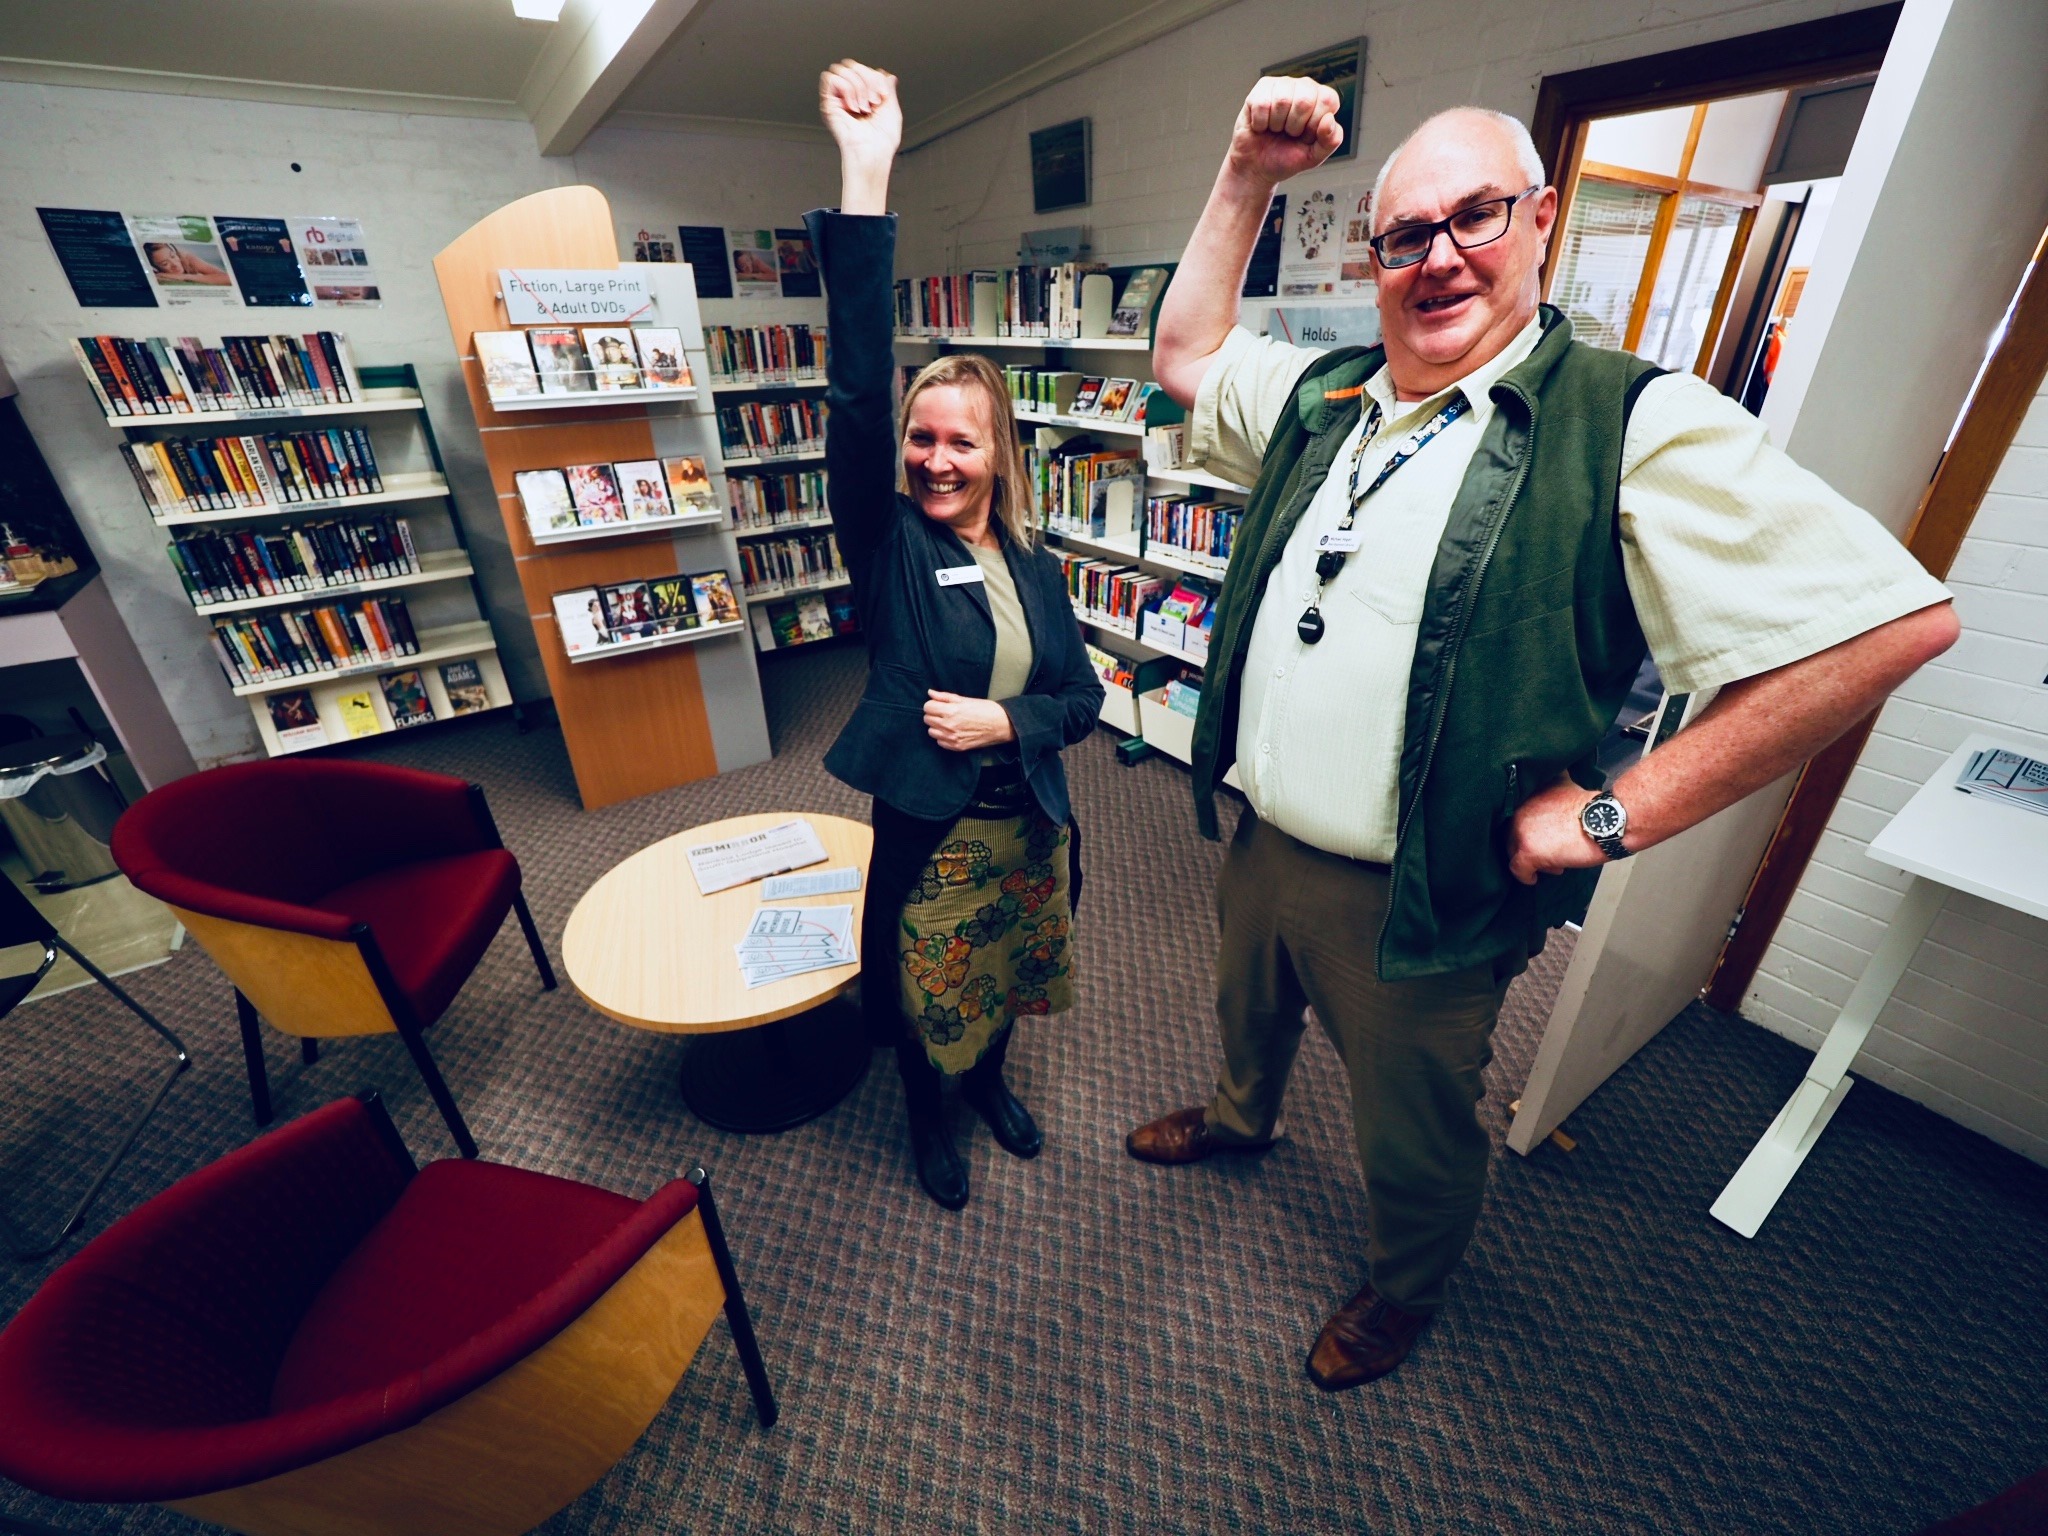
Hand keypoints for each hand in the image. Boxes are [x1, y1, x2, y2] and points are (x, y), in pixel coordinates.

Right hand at [819, 60, 901, 164]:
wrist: (873, 154)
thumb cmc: (882, 142)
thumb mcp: (892, 109)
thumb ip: (888, 89)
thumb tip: (886, 74)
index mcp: (863, 96)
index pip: (864, 69)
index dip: (876, 77)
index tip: (884, 97)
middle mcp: (849, 97)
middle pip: (853, 65)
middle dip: (868, 79)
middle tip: (874, 102)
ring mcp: (838, 100)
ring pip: (842, 70)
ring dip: (858, 87)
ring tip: (863, 108)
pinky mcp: (829, 105)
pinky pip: (831, 79)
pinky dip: (846, 89)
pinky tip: (853, 107)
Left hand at [924, 691, 1014, 752]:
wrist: (1001, 725)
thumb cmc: (985, 709)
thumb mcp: (965, 699)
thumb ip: (945, 697)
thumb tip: (930, 693)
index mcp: (951, 711)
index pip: (927, 707)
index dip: (932, 704)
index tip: (938, 705)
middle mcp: (949, 726)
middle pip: (927, 719)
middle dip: (934, 714)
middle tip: (944, 713)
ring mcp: (952, 738)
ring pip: (931, 732)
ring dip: (937, 726)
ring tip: (948, 722)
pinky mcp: (957, 747)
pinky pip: (940, 742)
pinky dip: (943, 737)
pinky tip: (952, 731)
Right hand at [1226, 76, 1344, 185]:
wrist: (1258, 165)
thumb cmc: (1286, 157)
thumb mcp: (1314, 156)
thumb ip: (1330, 141)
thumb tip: (1329, 119)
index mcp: (1323, 100)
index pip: (1327, 100)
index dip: (1314, 124)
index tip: (1306, 135)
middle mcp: (1305, 87)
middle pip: (1305, 100)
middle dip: (1294, 126)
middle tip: (1289, 133)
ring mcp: (1283, 85)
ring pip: (1282, 101)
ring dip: (1277, 124)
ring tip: (1276, 128)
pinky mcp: (1261, 87)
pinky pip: (1262, 104)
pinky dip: (1261, 123)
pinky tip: (1263, 124)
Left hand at [1505, 774, 1607, 885]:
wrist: (1605, 822)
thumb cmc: (1594, 811)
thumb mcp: (1566, 790)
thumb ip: (1551, 796)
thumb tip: (1552, 809)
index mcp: (1531, 793)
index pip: (1519, 815)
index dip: (1532, 829)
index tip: (1543, 836)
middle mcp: (1520, 810)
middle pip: (1514, 833)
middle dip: (1532, 844)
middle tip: (1549, 852)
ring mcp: (1521, 831)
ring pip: (1515, 850)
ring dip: (1534, 858)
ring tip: (1553, 863)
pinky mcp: (1528, 852)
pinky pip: (1518, 868)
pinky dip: (1525, 876)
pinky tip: (1533, 878)